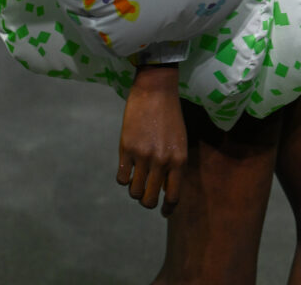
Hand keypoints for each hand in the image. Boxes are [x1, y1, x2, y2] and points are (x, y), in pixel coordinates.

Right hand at [116, 63, 186, 216]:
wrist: (155, 89)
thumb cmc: (169, 114)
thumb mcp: (179, 141)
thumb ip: (174, 164)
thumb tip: (164, 188)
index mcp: (179, 160)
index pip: (173, 196)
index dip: (167, 208)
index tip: (163, 212)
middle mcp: (162, 161)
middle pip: (149, 199)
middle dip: (146, 200)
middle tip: (144, 193)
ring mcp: (143, 156)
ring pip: (134, 191)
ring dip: (134, 188)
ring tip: (135, 176)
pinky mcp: (126, 148)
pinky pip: (121, 178)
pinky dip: (123, 177)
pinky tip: (126, 168)